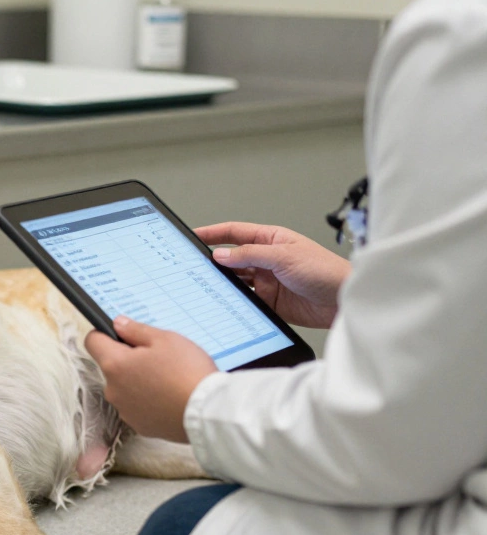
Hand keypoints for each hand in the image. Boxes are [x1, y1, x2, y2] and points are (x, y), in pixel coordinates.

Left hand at [84, 316, 217, 442]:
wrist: (207, 413)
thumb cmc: (187, 371)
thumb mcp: (165, 339)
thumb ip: (135, 330)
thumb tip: (117, 324)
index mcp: (115, 364)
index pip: (92, 341)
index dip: (105, 334)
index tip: (123, 334)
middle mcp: (112, 389)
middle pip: (112, 366)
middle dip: (128, 359)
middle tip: (158, 358)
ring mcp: (124, 410)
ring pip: (124, 388)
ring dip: (138, 381)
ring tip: (167, 380)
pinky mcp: (139, 426)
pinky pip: (137, 407)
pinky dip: (148, 401)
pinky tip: (168, 398)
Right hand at [195, 222, 350, 329]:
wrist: (343, 300)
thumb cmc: (325, 271)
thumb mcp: (284, 256)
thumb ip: (250, 255)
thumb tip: (221, 254)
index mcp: (271, 240)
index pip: (235, 233)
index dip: (213, 233)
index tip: (193, 235)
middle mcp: (266, 259)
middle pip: (232, 257)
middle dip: (213, 260)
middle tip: (192, 263)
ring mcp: (266, 280)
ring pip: (236, 279)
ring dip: (222, 281)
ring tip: (204, 283)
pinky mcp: (269, 301)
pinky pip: (245, 299)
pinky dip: (233, 300)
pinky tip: (223, 300)